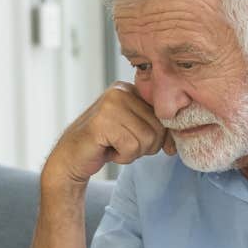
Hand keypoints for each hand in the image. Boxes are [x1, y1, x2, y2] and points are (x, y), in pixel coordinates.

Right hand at [43, 82, 176, 186]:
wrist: (71, 158)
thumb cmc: (106, 144)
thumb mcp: (135, 132)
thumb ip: (156, 130)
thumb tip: (175, 145)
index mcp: (130, 89)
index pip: (164, 114)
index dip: (160, 136)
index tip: (145, 144)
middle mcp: (120, 91)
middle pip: (158, 128)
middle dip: (144, 146)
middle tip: (122, 144)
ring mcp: (110, 104)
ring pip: (147, 139)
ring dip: (132, 152)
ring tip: (113, 146)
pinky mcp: (102, 122)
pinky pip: (131, 147)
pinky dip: (122, 157)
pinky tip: (107, 149)